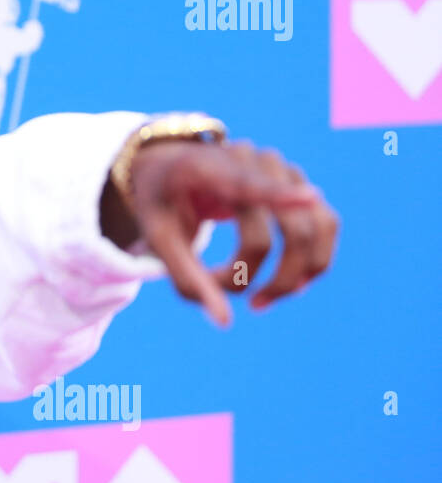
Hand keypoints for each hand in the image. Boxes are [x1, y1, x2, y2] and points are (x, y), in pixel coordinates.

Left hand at [101, 139, 340, 326]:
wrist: (172, 167)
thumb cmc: (162, 204)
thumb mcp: (158, 238)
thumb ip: (185, 276)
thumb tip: (225, 322)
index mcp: (206, 166)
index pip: (244, 183)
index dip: (278, 193)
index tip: (310, 197)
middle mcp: (252, 160)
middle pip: (286, 228)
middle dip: (273, 278)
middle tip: (248, 305)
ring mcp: (281, 168)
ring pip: (316, 228)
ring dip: (299, 275)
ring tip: (263, 300)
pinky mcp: (298, 182)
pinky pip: (325, 225)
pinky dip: (313, 261)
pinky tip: (287, 283)